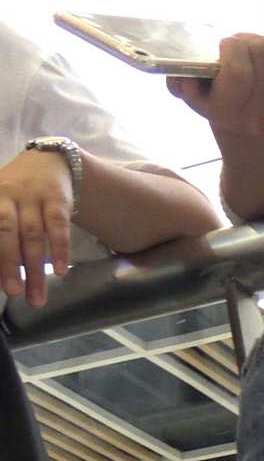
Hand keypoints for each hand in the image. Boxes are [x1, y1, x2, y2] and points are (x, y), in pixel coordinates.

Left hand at [0, 148, 73, 307]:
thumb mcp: (1, 205)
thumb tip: (1, 271)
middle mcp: (7, 194)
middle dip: (8, 263)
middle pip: (6, 231)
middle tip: (13, 292)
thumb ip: (0, 235)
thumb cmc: (18, 195)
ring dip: (35, 269)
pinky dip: (60, 249)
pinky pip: (58, 225)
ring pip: (32, 235)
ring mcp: (33, 196)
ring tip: (37, 298)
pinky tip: (60, 271)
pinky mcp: (57, 199)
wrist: (48, 162)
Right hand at [166, 34, 263, 137]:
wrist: (251, 138)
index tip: (226, 47)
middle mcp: (259, 119)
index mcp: (230, 113)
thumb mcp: (195, 95)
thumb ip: (182, 83)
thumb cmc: (220, 105)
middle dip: (252, 43)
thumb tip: (184, 77)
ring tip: (263, 57)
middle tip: (245, 47)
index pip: (237, 71)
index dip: (231, 48)